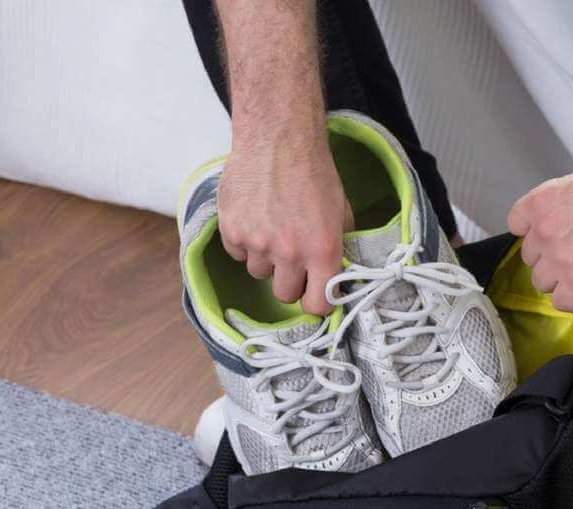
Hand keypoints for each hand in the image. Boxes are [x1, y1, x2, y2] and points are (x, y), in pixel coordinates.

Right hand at [217, 138, 352, 314]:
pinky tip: (255, 217)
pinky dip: (244, 241)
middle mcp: (289, 253)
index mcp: (323, 251)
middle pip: (284, 294)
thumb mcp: (341, 213)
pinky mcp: (231, 230)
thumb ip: (340, 247)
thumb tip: (339, 274)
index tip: (314, 294)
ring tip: (273, 227)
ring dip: (265, 258)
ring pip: (258, 273)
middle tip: (292, 257)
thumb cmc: (315, 173)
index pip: (317, 306)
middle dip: (289, 280)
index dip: (316, 302)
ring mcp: (257, 243)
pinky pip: (237, 253)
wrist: (279, 138)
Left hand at [507, 166, 572, 311]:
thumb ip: (560, 204)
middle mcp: (543, 232)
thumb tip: (560, 220)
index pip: (517, 224)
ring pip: (542, 282)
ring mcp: (559, 260)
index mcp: (542, 203)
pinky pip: (562, 302)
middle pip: (531, 257)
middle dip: (550, 256)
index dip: (534, 231)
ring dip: (560, 280)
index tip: (548, 235)